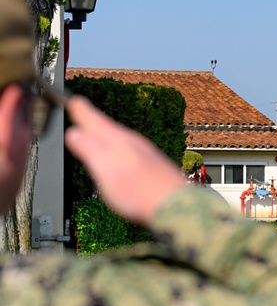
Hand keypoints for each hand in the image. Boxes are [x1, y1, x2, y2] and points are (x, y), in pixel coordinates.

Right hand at [64, 96, 187, 225]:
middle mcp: (132, 141)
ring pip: (119, 138)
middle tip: (80, 110)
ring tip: (95, 132)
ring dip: (105, 134)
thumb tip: (74, 132)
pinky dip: (118, 148)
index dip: (78, 108)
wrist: (176, 206)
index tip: (71, 99)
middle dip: (91, 119)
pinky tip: (119, 157)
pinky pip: (129, 150)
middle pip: (106, 126)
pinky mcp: (153, 165)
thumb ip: (88, 148)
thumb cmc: (139, 191)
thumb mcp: (104, 168)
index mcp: (116, 139)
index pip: (92, 117)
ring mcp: (144, 152)